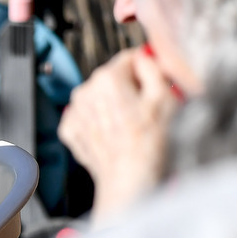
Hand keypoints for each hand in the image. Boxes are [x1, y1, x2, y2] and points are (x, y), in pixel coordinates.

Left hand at [57, 47, 178, 220]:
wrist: (129, 180)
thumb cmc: (148, 145)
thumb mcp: (165, 97)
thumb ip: (154, 67)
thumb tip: (147, 57)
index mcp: (107, 78)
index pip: (130, 58)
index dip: (146, 71)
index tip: (152, 85)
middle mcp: (85, 91)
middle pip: (113, 78)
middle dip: (129, 89)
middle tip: (143, 111)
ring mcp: (75, 111)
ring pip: (99, 97)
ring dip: (113, 106)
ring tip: (128, 126)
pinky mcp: (70, 130)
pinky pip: (88, 117)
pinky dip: (99, 123)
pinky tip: (113, 134)